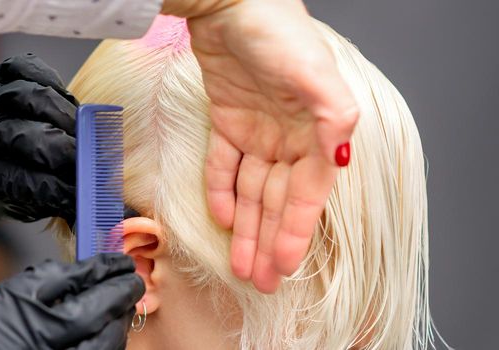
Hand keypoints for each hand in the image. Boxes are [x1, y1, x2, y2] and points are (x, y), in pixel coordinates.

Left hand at [0, 54, 77, 221]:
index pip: (24, 183)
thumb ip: (44, 201)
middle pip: (26, 138)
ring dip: (64, 116)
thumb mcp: (5, 201)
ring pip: (30, 97)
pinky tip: (66, 101)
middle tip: (92, 162)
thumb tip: (86, 201)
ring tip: (83, 131)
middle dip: (66, 152)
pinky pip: (29, 67)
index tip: (87, 193)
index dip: (60, 189)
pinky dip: (53, 81)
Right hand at [0, 254, 144, 349]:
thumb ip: (48, 280)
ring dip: (117, 326)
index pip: (89, 301)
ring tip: (120, 305)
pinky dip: (105, 345)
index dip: (109, 278)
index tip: (121, 263)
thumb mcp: (7, 296)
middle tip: (131, 282)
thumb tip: (86, 269)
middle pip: (103, 330)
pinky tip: (105, 330)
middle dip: (120, 303)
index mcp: (36, 329)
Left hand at [163, 0, 358, 291]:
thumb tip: (344, 159)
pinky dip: (221, 189)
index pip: (306, 194)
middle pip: (277, 201)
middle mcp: (288, 137)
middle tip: (259, 280)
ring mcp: (257, 130)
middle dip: (269, 242)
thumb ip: (334, 115)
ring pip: (251, 190)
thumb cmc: (276, 31)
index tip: (286, 267)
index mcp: (315, 132)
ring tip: (239, 264)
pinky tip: (221, 216)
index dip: (296, 231)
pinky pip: (224, 164)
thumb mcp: (314, 72)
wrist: (229, 4)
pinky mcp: (228, 120)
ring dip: (246, 226)